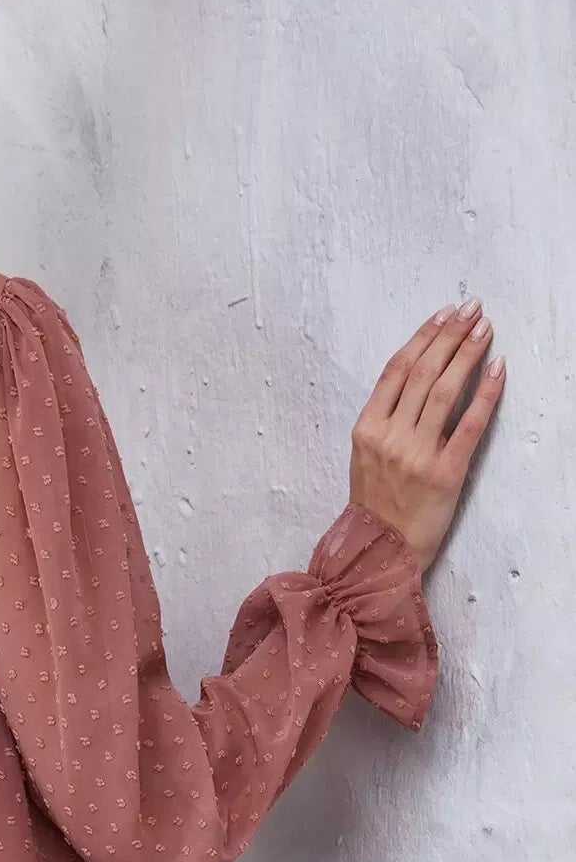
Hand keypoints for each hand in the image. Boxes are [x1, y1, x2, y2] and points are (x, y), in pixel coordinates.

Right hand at [349, 296, 505, 572]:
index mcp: (366, 429)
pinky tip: (497, 368)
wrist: (382, 551)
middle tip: (472, 310)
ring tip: (484, 329)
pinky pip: (469, 425)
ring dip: (467, 354)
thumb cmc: (375, 504)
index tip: (444, 314)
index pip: (396, 370)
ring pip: (445, 391)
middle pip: (423, 373)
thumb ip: (383, 420)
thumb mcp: (364, 456)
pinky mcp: (446, 472)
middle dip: (450, 335)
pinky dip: (485, 394)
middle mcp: (390, 437)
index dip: (422, 337)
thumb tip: (414, 377)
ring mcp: (417, 454)